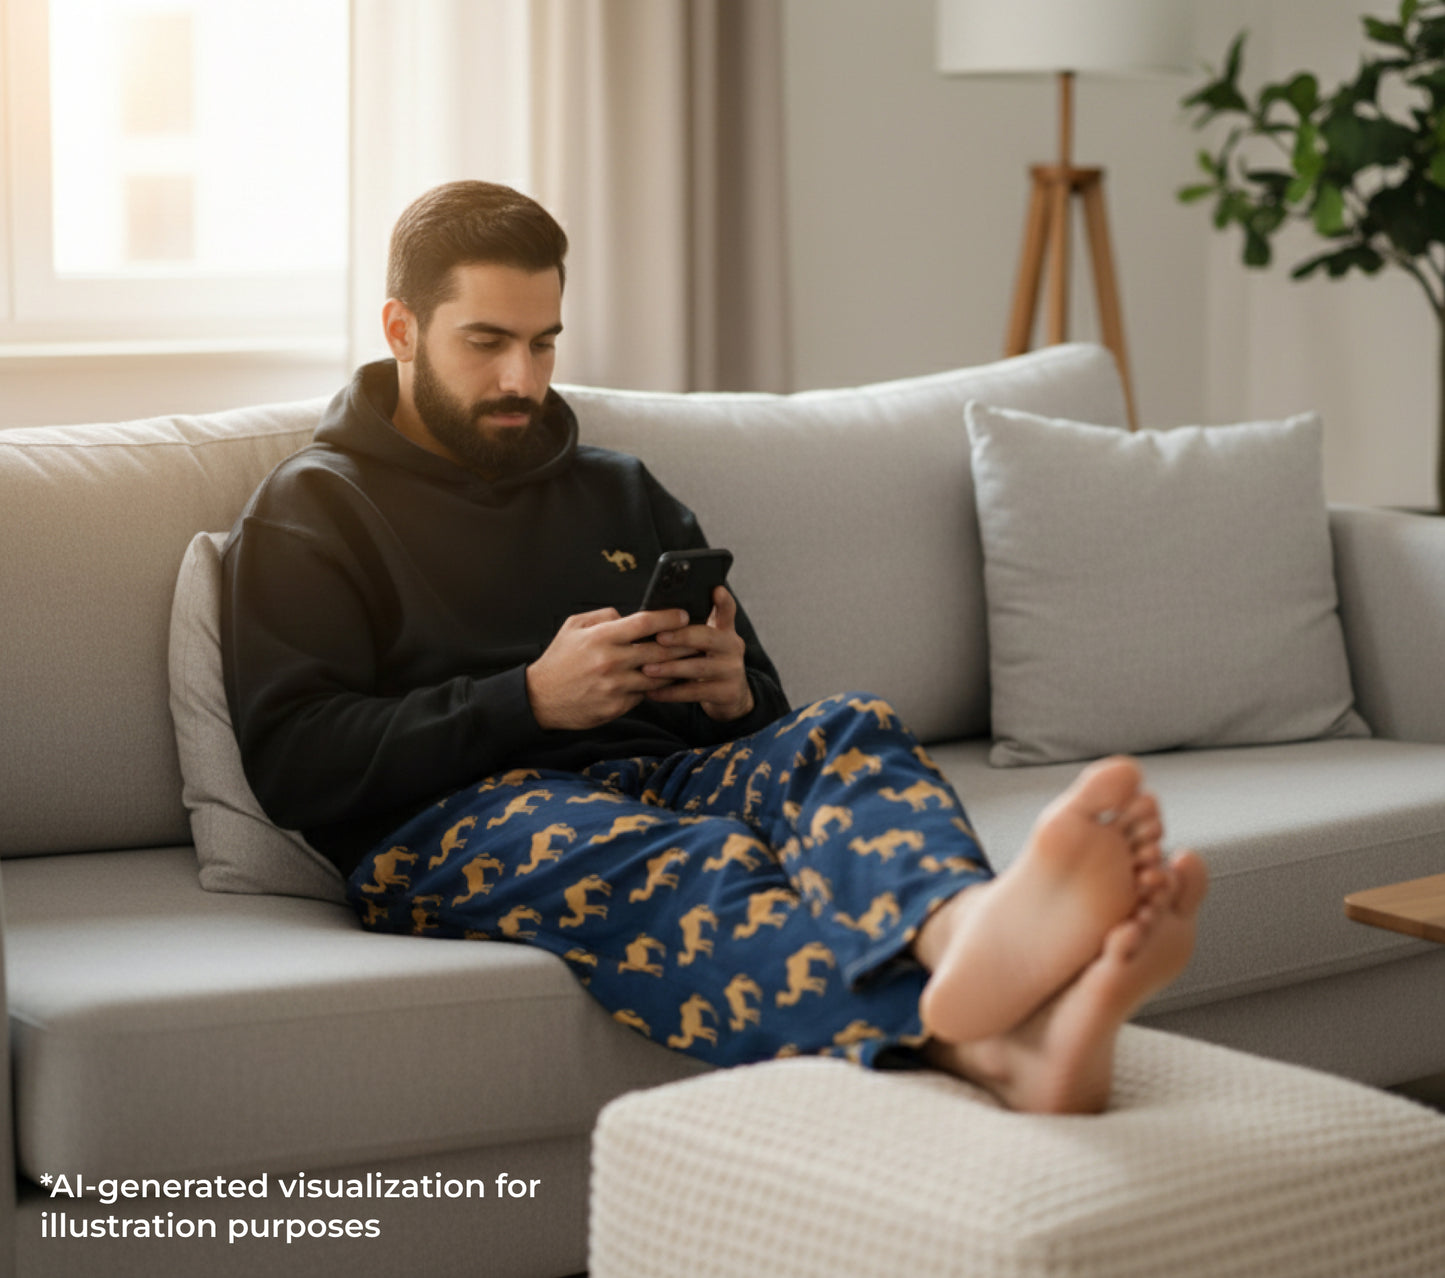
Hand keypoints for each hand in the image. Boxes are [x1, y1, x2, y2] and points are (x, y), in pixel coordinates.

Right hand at [526, 606, 689, 730]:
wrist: (539, 699)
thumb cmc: (559, 660)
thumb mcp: (573, 627)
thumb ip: (604, 616)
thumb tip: (628, 614)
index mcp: (602, 637)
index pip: (645, 623)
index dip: (669, 617)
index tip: (683, 615)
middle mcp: (611, 661)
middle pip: (660, 650)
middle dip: (683, 644)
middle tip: (697, 639)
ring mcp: (615, 686)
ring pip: (658, 676)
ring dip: (675, 669)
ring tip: (688, 661)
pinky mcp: (616, 707)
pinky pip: (644, 695)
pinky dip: (655, 687)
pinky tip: (666, 681)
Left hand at [642, 587, 755, 721]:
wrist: (730, 696)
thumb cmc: (706, 661)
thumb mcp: (705, 642)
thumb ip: (688, 627)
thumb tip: (651, 613)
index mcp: (725, 630)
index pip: (727, 611)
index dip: (723, 601)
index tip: (716, 589)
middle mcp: (732, 647)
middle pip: (708, 637)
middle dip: (682, 637)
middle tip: (659, 637)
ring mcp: (732, 670)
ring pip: (698, 667)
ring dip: (670, 668)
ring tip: (646, 669)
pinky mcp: (727, 692)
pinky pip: (694, 692)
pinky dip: (671, 693)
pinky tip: (651, 692)